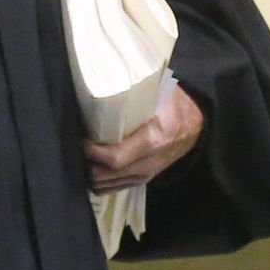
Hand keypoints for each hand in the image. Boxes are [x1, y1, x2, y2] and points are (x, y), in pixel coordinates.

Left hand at [84, 86, 203, 193]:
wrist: (196, 123)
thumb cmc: (172, 102)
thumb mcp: (155, 94)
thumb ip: (131, 95)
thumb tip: (99, 82)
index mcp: (152, 140)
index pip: (115, 157)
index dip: (91, 151)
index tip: (79, 136)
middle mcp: (149, 163)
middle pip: (106, 175)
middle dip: (85, 161)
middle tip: (74, 144)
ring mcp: (146, 174)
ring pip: (107, 184)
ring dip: (90, 171)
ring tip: (80, 153)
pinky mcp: (144, 178)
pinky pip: (115, 188)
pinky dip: (99, 180)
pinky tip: (91, 165)